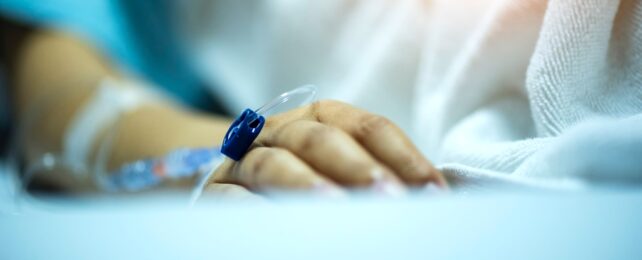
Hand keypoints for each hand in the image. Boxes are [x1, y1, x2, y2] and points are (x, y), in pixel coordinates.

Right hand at [206, 100, 445, 196]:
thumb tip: (428, 197)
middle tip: (392, 198)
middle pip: (321, 139)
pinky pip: (234, 198)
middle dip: (359, 168)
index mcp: (322, 117)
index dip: (403, 156)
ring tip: (337, 207)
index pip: (368, 127)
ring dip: (308, 184)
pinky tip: (283, 224)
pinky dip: (256, 209)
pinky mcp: (220, 190)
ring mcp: (247, 158)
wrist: (239, 181)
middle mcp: (284, 130)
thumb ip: (378, 175)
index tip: (433, 191)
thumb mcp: (341, 167)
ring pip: (276, 163)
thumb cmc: (306, 175)